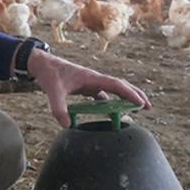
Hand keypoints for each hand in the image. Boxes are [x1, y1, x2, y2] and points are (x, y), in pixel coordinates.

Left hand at [27, 50, 151, 126]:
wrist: (41, 64)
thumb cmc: (49, 74)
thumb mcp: (52, 91)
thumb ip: (58, 108)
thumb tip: (66, 125)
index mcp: (91, 78)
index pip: (116, 85)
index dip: (129, 94)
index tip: (141, 103)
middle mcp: (94, 79)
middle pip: (120, 86)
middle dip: (135, 95)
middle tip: (148, 107)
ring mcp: (90, 83)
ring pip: (112, 90)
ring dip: (124, 98)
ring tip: (135, 110)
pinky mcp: (84, 87)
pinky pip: (102, 95)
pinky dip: (109, 102)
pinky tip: (111, 112)